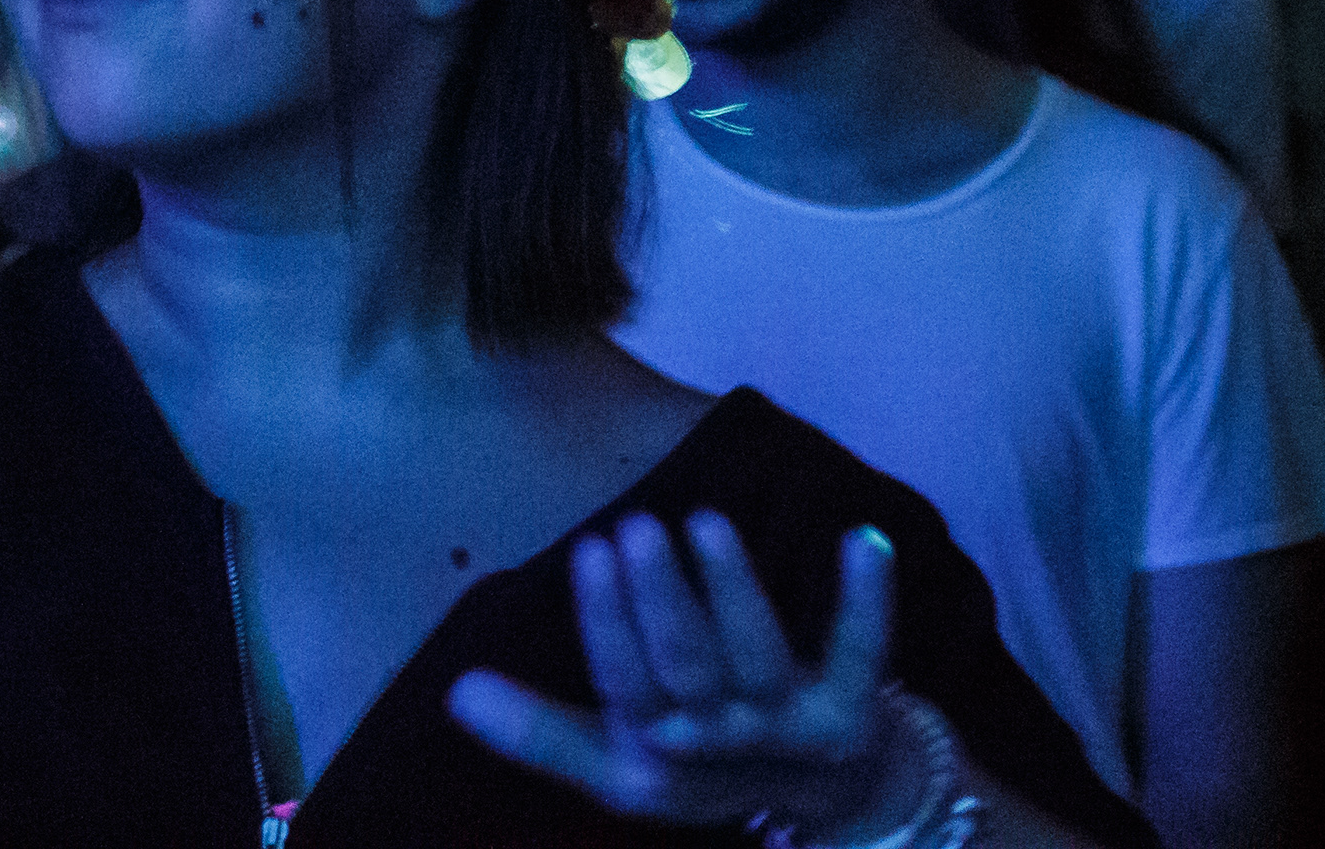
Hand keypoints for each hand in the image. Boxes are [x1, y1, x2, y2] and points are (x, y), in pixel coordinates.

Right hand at [448, 512, 917, 835]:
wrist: (828, 800)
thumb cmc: (704, 764)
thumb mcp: (620, 765)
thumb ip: (541, 733)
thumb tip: (456, 691)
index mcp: (663, 746)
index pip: (628, 685)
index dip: (610, 623)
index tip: (591, 551)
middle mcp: (726, 735)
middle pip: (691, 669)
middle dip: (663, 603)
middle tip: (637, 529)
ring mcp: (792, 722)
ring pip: (760, 657)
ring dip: (735, 591)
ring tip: (706, 524)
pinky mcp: (855, 706)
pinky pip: (861, 650)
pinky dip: (868, 599)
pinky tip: (865, 539)